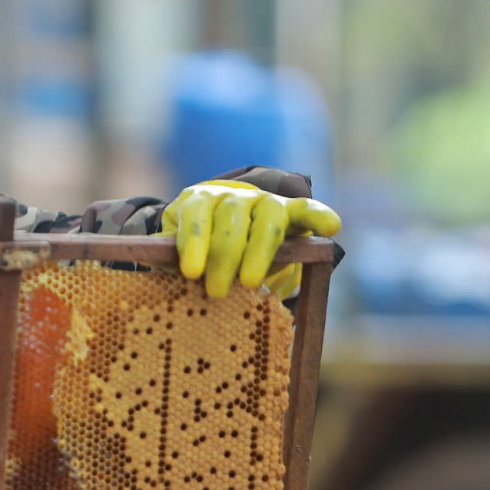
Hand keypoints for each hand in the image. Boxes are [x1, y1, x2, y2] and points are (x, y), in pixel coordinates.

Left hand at [161, 179, 340, 299]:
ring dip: (259, 251)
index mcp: (199, 202)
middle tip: (216, 291)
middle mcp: (233, 198)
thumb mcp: (176, 252)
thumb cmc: (196, 250)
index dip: (194, 241)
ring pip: (267, 219)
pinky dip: (319, 216)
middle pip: (232, 219)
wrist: (222, 231)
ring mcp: (264, 202)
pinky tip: (330, 228)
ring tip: (251, 283)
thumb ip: (170, 258)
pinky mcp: (291, 212)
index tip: (190, 272)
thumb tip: (158, 266)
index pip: (197, 214)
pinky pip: (307, 210)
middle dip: (224, 256)